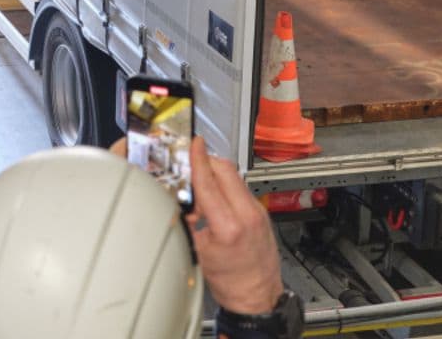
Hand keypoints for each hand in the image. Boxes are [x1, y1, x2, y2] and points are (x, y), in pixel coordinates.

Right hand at [186, 137, 283, 314]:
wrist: (257, 298)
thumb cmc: (231, 283)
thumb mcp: (199, 252)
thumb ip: (190, 222)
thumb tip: (180, 199)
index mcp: (229, 226)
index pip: (210, 182)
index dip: (198, 160)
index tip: (194, 144)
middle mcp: (248, 215)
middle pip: (226, 170)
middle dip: (207, 161)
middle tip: (191, 161)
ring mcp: (258, 213)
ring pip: (235, 178)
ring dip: (217, 173)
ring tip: (201, 183)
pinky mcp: (262, 214)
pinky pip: (241, 190)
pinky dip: (226, 187)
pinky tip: (215, 198)